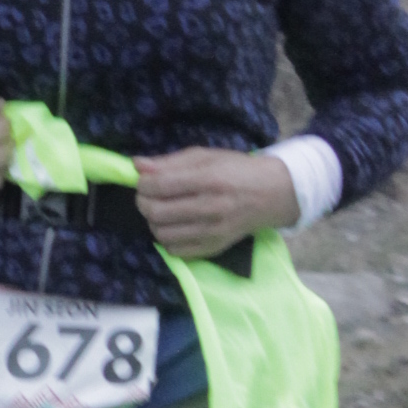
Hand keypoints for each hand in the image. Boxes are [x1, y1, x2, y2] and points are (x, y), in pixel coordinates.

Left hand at [133, 146, 297, 258]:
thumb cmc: (236, 170)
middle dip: (143, 203)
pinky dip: (167, 239)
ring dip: (153, 222)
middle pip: (157, 212)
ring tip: (160, 211)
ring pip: (162, 234)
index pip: (160, 186)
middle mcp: (211, 207)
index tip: (143, 181)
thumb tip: (136, 165)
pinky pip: (176, 251)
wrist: (271, 194)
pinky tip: (174, 226)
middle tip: (148, 196)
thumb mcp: (206, 156)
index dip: (143, 184)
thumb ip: (169, 162)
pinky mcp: (215, 248)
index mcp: (209, 179)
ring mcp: (213, 231)